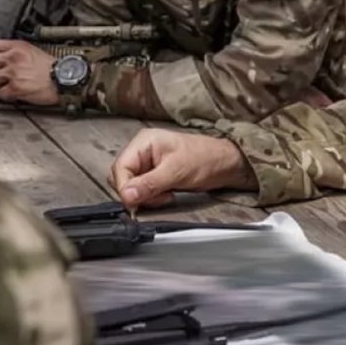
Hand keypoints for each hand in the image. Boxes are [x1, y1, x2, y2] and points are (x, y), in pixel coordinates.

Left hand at [0, 40, 57, 105]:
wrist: (65, 78)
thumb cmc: (55, 67)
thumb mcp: (35, 50)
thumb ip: (17, 51)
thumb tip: (5, 55)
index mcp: (18, 47)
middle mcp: (13, 58)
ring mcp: (13, 74)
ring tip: (7, 83)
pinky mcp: (15, 88)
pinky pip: (0, 93)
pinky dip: (7, 94)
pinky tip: (14, 92)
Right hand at [108, 129, 255, 209]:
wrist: (225, 164)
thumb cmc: (205, 158)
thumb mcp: (176, 171)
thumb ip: (149, 184)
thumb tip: (127, 196)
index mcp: (144, 142)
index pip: (120, 167)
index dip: (125, 187)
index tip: (134, 201)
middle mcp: (143, 151)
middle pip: (123, 177)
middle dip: (137, 192)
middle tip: (157, 197)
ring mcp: (148, 163)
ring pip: (132, 186)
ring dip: (146, 196)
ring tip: (166, 195)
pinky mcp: (155, 175)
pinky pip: (143, 190)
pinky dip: (152, 197)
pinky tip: (167, 195)